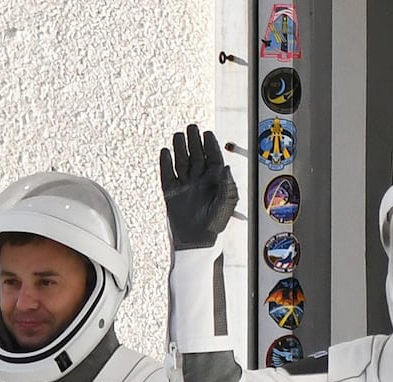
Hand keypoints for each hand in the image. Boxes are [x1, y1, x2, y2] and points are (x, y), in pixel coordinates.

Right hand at [160, 124, 238, 249]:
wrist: (196, 242)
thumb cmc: (215, 225)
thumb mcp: (226, 204)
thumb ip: (227, 185)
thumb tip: (225, 166)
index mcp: (215, 181)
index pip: (213, 157)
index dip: (210, 144)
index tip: (207, 133)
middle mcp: (199, 180)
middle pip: (196, 155)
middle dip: (194, 141)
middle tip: (191, 127)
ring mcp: (184, 185)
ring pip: (181, 161)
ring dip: (180, 148)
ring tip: (178, 135)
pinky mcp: (171, 193)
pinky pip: (167, 174)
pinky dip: (165, 163)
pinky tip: (165, 152)